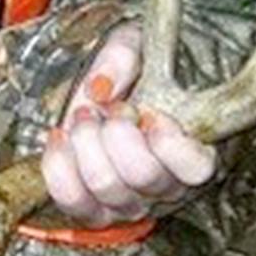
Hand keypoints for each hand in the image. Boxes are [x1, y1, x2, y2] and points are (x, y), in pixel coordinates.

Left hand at [39, 22, 216, 225]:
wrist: (101, 93)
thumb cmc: (132, 72)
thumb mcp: (135, 46)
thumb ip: (123, 57)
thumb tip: (98, 89)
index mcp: (195, 153)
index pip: (196, 169)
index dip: (169, 142)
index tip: (150, 112)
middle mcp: (166, 187)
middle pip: (142, 175)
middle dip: (115, 133)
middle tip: (110, 108)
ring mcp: (129, 202)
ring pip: (105, 187)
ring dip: (86, 144)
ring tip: (84, 116)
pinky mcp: (92, 208)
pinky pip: (73, 201)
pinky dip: (59, 166)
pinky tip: (59, 136)